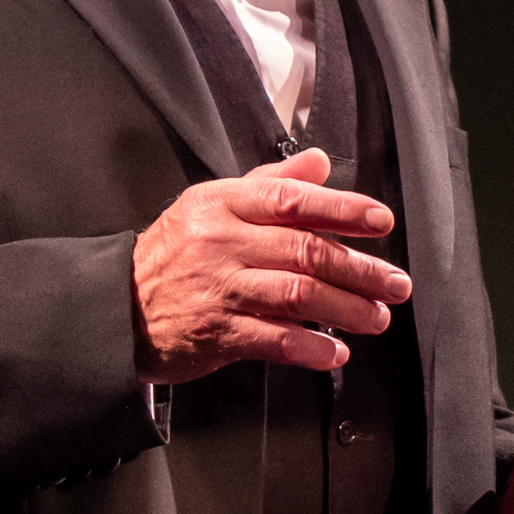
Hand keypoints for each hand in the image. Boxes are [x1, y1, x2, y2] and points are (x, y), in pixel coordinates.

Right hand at [132, 147, 409, 383]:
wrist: (119, 306)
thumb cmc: (172, 255)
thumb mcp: (211, 204)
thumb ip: (269, 183)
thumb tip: (318, 161)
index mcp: (224, 204)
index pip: (292, 199)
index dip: (343, 209)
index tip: (380, 222)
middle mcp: (222, 242)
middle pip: (305, 250)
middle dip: (360, 268)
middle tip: (394, 282)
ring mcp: (219, 288)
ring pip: (297, 295)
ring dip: (346, 309)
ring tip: (377, 317)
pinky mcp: (216, 331)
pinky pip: (273, 340)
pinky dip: (310, 348)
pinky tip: (334, 352)